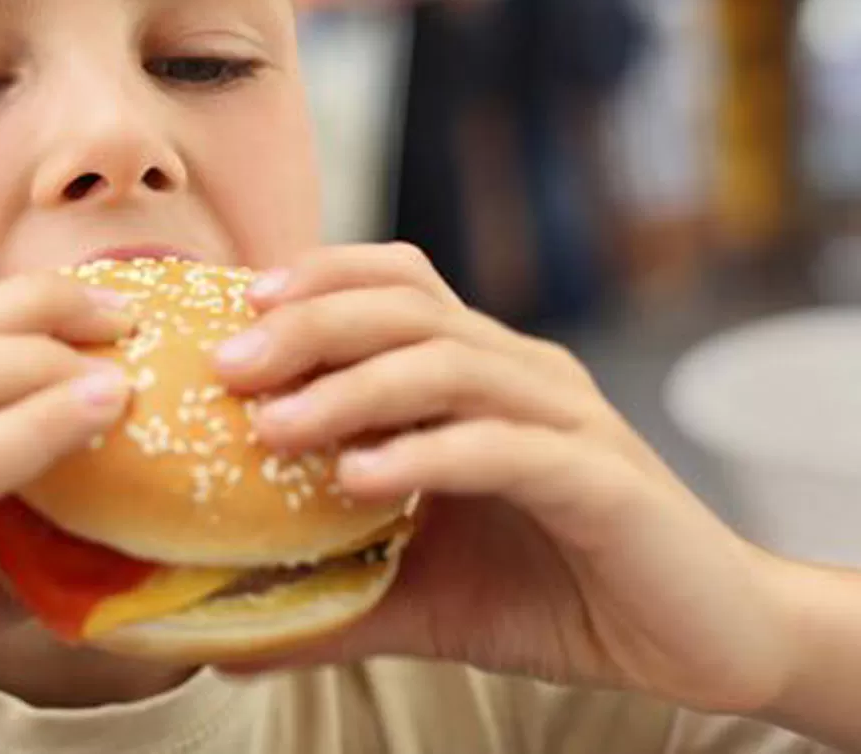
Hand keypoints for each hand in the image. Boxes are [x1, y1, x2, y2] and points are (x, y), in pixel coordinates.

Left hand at [211, 244, 792, 715]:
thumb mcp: (419, 593)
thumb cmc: (556, 595)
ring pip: (450, 364)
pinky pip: (504, 448)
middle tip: (228, 365)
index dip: (317, 279)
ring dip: (352, 389)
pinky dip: (427, 456)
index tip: (233, 311)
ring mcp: (567, 421)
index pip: (397, 283)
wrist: (700, 642)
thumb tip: (221, 641)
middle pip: (408, 307)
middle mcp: (523, 376)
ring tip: (273, 427)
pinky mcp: (602, 482)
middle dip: (310, 324)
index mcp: (481, 374)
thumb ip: (330, 597)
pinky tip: (359, 480)